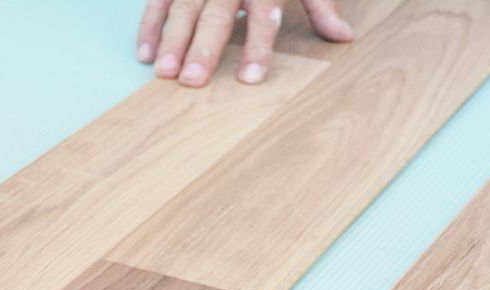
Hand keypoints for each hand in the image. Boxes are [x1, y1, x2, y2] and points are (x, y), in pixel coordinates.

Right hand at [137, 0, 351, 85]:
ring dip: (171, 41)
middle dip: (203, 48)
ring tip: (164, 74)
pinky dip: (150, 25)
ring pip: (183, 8)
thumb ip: (319, 4)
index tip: (249, 79)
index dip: (257, 47)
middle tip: (193, 81)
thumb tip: (343, 37)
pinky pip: (158, 0)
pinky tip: (146, 53)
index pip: (263, 15)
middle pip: (216, 15)